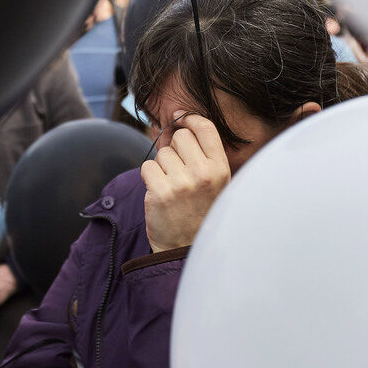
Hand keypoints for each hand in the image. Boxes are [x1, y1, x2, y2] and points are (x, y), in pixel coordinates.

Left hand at [140, 113, 230, 252]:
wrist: (185, 248)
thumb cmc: (199, 212)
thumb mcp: (214, 183)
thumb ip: (200, 155)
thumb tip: (174, 125)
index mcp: (221, 169)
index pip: (206, 128)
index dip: (190, 119)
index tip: (180, 118)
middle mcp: (203, 174)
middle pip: (180, 137)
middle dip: (174, 149)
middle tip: (178, 171)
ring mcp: (181, 183)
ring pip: (162, 153)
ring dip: (162, 166)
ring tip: (172, 187)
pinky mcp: (160, 192)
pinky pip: (147, 166)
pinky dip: (149, 177)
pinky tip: (159, 192)